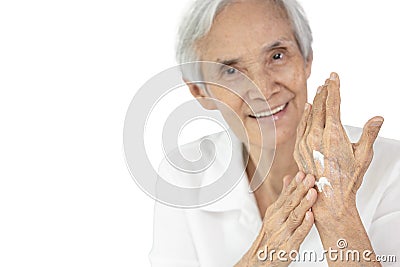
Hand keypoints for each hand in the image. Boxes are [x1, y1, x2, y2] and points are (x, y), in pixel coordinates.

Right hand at [235, 172, 316, 266]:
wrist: (260, 260)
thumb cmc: (270, 235)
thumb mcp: (274, 214)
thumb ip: (284, 196)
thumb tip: (289, 178)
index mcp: (274, 211)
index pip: (285, 194)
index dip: (295, 184)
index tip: (303, 172)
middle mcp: (277, 220)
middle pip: (290, 203)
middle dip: (301, 189)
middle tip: (310, 178)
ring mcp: (282, 233)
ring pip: (294, 216)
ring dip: (304, 204)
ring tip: (313, 193)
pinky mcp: (288, 247)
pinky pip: (298, 235)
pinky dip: (305, 225)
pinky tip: (311, 216)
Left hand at [294, 72, 383, 223]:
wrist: (328, 198)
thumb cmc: (347, 179)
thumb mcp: (363, 156)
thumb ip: (369, 135)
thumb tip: (377, 118)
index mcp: (333, 135)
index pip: (332, 104)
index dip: (334, 88)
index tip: (334, 76)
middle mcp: (316, 136)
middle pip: (320, 107)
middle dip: (325, 91)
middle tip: (328, 80)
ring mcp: (305, 143)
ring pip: (309, 115)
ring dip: (315, 101)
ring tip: (320, 90)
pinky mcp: (298, 150)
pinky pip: (301, 127)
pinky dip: (305, 116)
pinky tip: (307, 109)